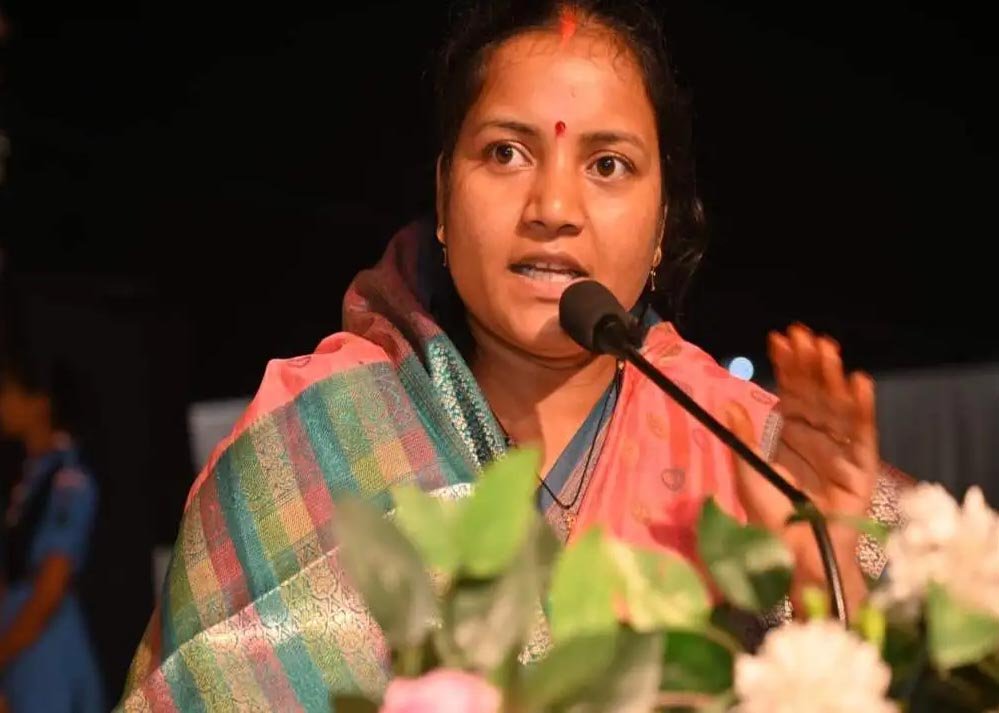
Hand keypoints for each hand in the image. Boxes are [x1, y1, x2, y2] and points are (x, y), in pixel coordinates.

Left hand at [726, 323, 878, 614]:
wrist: (794, 554)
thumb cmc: (770, 517)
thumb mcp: (749, 472)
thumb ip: (743, 438)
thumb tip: (727, 403)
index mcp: (791, 435)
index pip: (791, 391)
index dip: (787, 366)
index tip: (780, 339)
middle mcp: (817, 437)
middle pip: (816, 393)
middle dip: (810, 364)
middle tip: (804, 335)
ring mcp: (840, 450)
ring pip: (838, 406)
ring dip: (834, 376)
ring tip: (827, 348)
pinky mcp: (860, 468)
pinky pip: (863, 434)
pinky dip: (863, 408)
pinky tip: (858, 382)